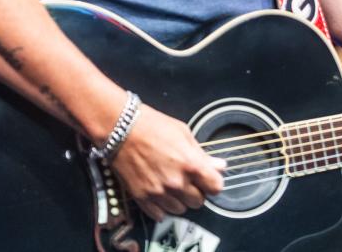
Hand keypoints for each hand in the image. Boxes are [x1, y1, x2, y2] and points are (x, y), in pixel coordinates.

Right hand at [110, 105, 226, 220]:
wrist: (122, 129)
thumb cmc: (155, 126)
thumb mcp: (184, 134)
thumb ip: (203, 154)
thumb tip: (220, 166)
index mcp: (191, 165)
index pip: (216, 188)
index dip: (214, 183)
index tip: (209, 178)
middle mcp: (177, 183)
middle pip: (199, 202)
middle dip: (197, 191)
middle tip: (189, 180)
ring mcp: (159, 193)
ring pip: (180, 210)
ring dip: (180, 200)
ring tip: (173, 185)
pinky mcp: (142, 199)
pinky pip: (160, 215)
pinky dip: (163, 207)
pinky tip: (161, 194)